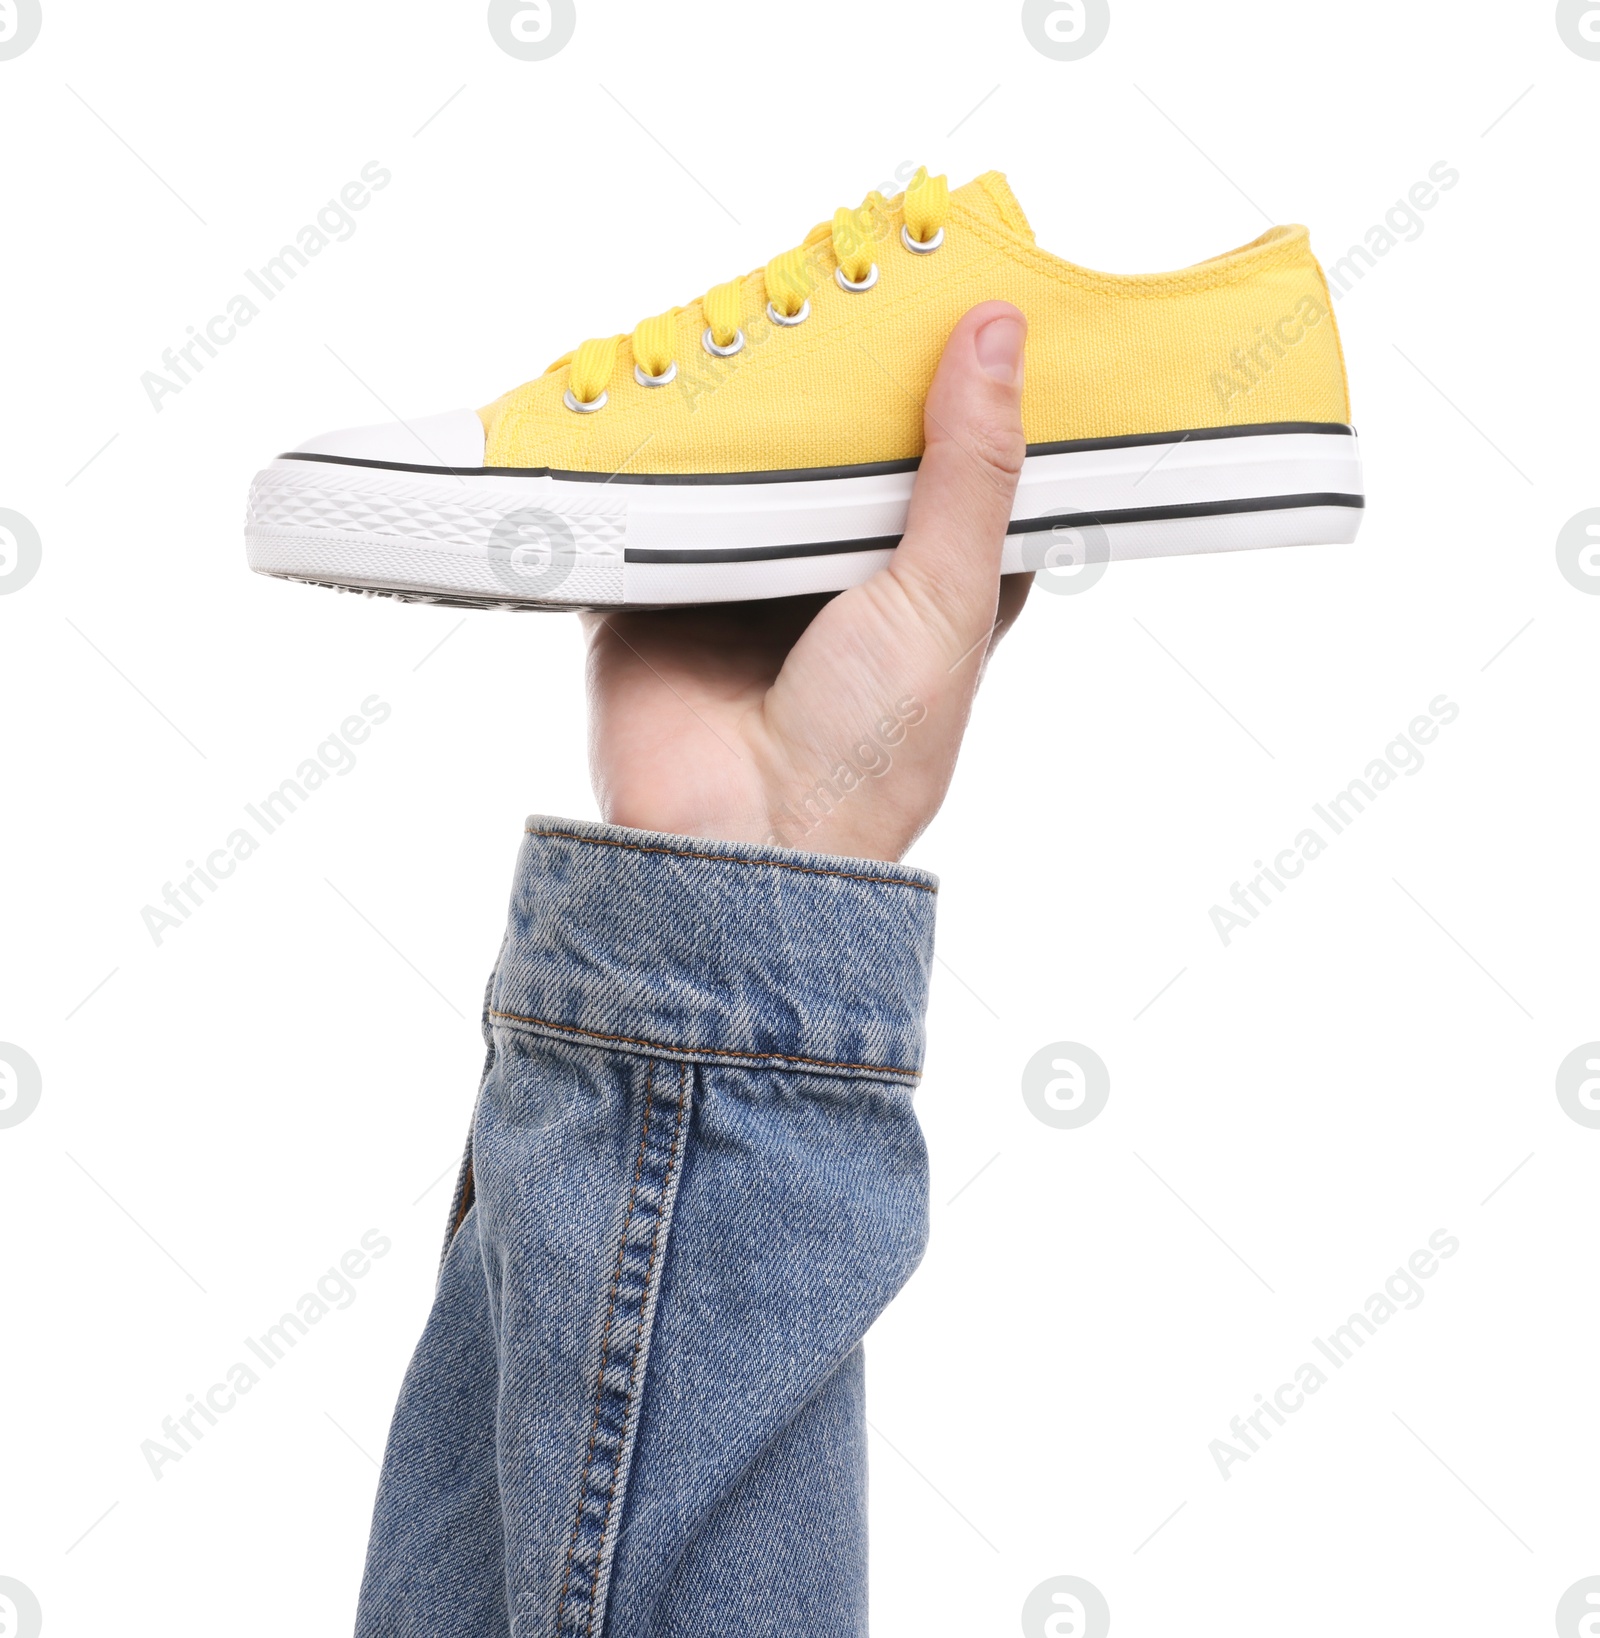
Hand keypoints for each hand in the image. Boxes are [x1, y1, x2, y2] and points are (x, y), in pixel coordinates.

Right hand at [581, 301, 1031, 863]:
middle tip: (843, 267)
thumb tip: (1000, 333)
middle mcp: (835, 577)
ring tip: (750, 296)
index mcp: (922, 587)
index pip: (950, 468)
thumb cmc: (869, 747)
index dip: (958, 393)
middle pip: (840, 454)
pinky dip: (648, 449)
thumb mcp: (944, 600)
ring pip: (745, 466)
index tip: (963, 298)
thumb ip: (969, 471)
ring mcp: (741, 579)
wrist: (736, 843)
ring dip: (743, 406)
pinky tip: (652, 377)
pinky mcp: (655, 586)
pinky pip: (650, 499)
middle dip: (839, 382)